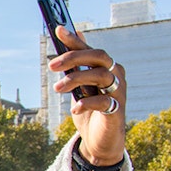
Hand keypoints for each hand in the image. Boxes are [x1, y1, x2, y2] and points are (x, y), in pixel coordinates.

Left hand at [49, 25, 126, 165]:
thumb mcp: (79, 86)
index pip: (89, 49)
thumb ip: (76, 64)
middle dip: (73, 57)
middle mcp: (116, 75)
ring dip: (76, 79)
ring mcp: (119, 91)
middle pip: (98, 56)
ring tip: (58, 89)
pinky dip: (87, 102)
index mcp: (106, 67)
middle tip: (51, 66)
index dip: (74, 40)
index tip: (58, 30)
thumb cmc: (89, 110)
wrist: (99, 140)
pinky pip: (104, 101)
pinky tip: (75, 108)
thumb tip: (73, 34)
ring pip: (101, 75)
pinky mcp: (118, 110)